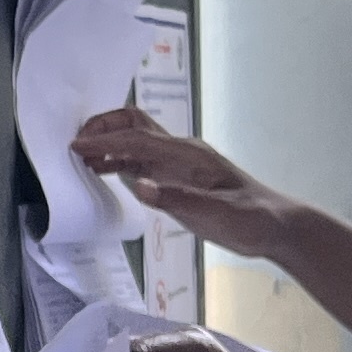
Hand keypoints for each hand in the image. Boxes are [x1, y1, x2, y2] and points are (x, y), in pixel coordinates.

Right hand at [70, 109, 300, 261]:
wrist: (276, 225)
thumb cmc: (252, 219)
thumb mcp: (218, 214)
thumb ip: (177, 199)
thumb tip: (139, 187)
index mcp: (189, 155)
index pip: (138, 140)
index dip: (106, 141)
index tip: (77, 146)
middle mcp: (180, 152)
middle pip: (135, 125)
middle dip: (104, 128)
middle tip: (76, 145)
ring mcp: (178, 164)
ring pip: (135, 142)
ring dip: (108, 145)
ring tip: (80, 158)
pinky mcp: (176, 178)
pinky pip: (141, 161)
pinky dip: (118, 162)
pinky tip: (103, 171)